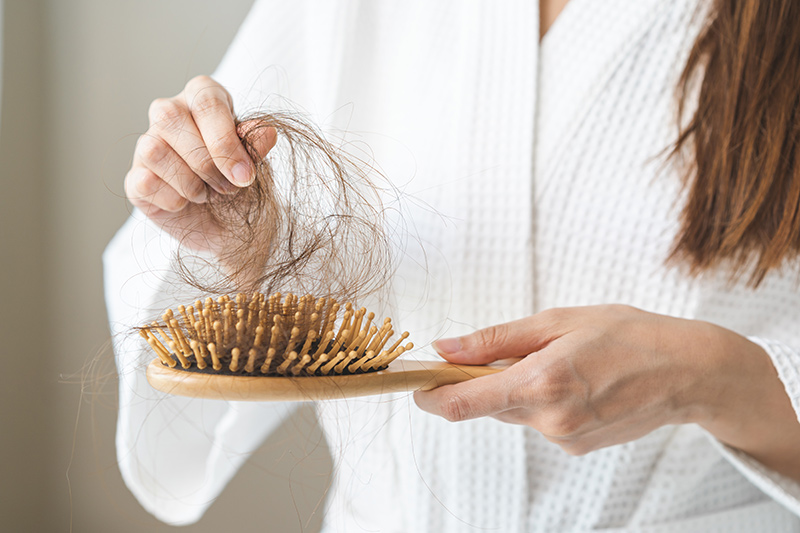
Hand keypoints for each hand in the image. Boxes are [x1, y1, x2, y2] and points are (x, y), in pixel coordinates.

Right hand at [125, 75, 276, 253]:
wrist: (232, 228)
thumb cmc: (242, 185)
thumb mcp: (257, 166)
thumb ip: (256, 147)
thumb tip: (266, 131)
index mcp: (204, 97)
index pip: (206, 101)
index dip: (225, 141)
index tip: (245, 175)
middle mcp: (170, 113)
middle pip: (172, 118)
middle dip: (206, 162)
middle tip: (229, 188)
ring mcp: (147, 144)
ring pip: (154, 149)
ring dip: (190, 183)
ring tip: (207, 194)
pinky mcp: (135, 178)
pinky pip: (145, 182)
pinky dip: (173, 200)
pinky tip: (186, 203)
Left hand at [415, 305, 795, 464]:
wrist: (688, 371)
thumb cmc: (628, 334)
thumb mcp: (557, 321)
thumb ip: (495, 340)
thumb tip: (445, 347)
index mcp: (540, 383)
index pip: (461, 404)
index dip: (429, 394)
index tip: (415, 381)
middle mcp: (549, 419)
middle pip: (486, 405)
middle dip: (481, 380)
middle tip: (506, 349)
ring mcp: (564, 438)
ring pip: (514, 411)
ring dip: (516, 387)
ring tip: (559, 359)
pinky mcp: (576, 447)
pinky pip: (539, 421)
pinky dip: (542, 400)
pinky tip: (576, 381)